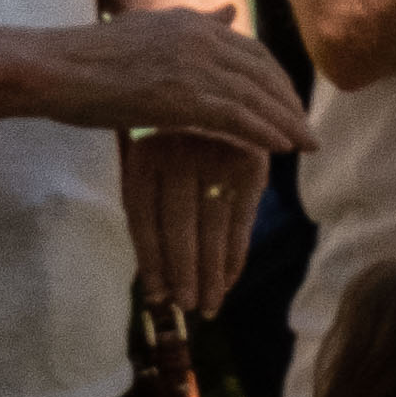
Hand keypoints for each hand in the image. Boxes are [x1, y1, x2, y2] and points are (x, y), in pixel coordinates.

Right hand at [56, 9, 311, 152]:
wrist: (53, 70)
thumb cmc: (83, 60)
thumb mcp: (146, 33)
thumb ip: (192, 26)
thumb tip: (228, 15)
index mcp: (191, 23)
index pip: (249, 50)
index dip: (273, 78)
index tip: (287, 101)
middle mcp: (201, 38)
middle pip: (262, 71)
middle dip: (289, 100)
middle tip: (306, 128)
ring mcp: (193, 66)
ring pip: (256, 95)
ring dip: (285, 121)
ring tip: (304, 144)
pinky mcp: (182, 97)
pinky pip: (237, 116)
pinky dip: (264, 132)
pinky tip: (280, 148)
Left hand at [116, 128, 263, 315]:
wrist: (213, 87)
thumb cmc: (172, 134)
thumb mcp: (148, 163)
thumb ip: (150, 210)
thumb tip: (156, 286)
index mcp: (145, 155)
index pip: (144, 221)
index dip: (151, 263)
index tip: (157, 297)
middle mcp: (180, 152)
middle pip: (178, 228)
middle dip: (183, 274)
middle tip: (188, 309)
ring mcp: (218, 154)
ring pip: (211, 227)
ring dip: (210, 273)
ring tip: (208, 306)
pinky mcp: (251, 160)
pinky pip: (242, 218)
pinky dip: (235, 252)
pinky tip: (229, 279)